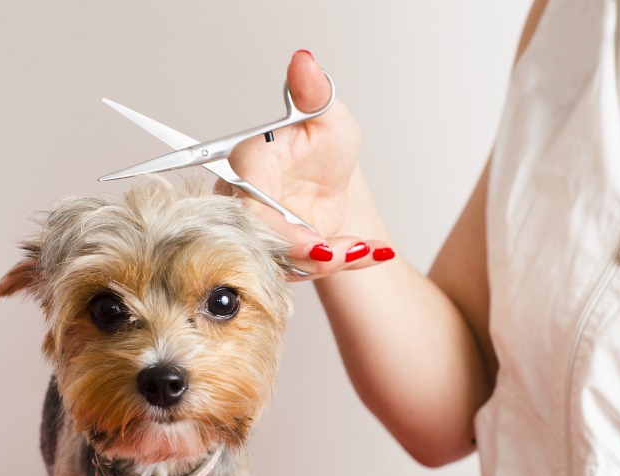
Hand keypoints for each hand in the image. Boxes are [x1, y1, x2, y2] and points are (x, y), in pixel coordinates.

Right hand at [225, 50, 393, 279]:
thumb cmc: (323, 147)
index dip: (279, 229)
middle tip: (348, 251)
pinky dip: (345, 263)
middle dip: (308, 255)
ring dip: (331, 261)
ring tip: (366, 249)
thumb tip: (304, 62)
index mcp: (249, 167)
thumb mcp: (327, 117)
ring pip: (287, 262)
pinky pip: (308, 269)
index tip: (316, 243)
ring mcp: (263, 233)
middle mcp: (247, 204)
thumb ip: (314, 93)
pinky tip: (372, 252)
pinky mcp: (283, 255)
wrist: (334, 179)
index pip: (248, 204)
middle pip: (264, 243)